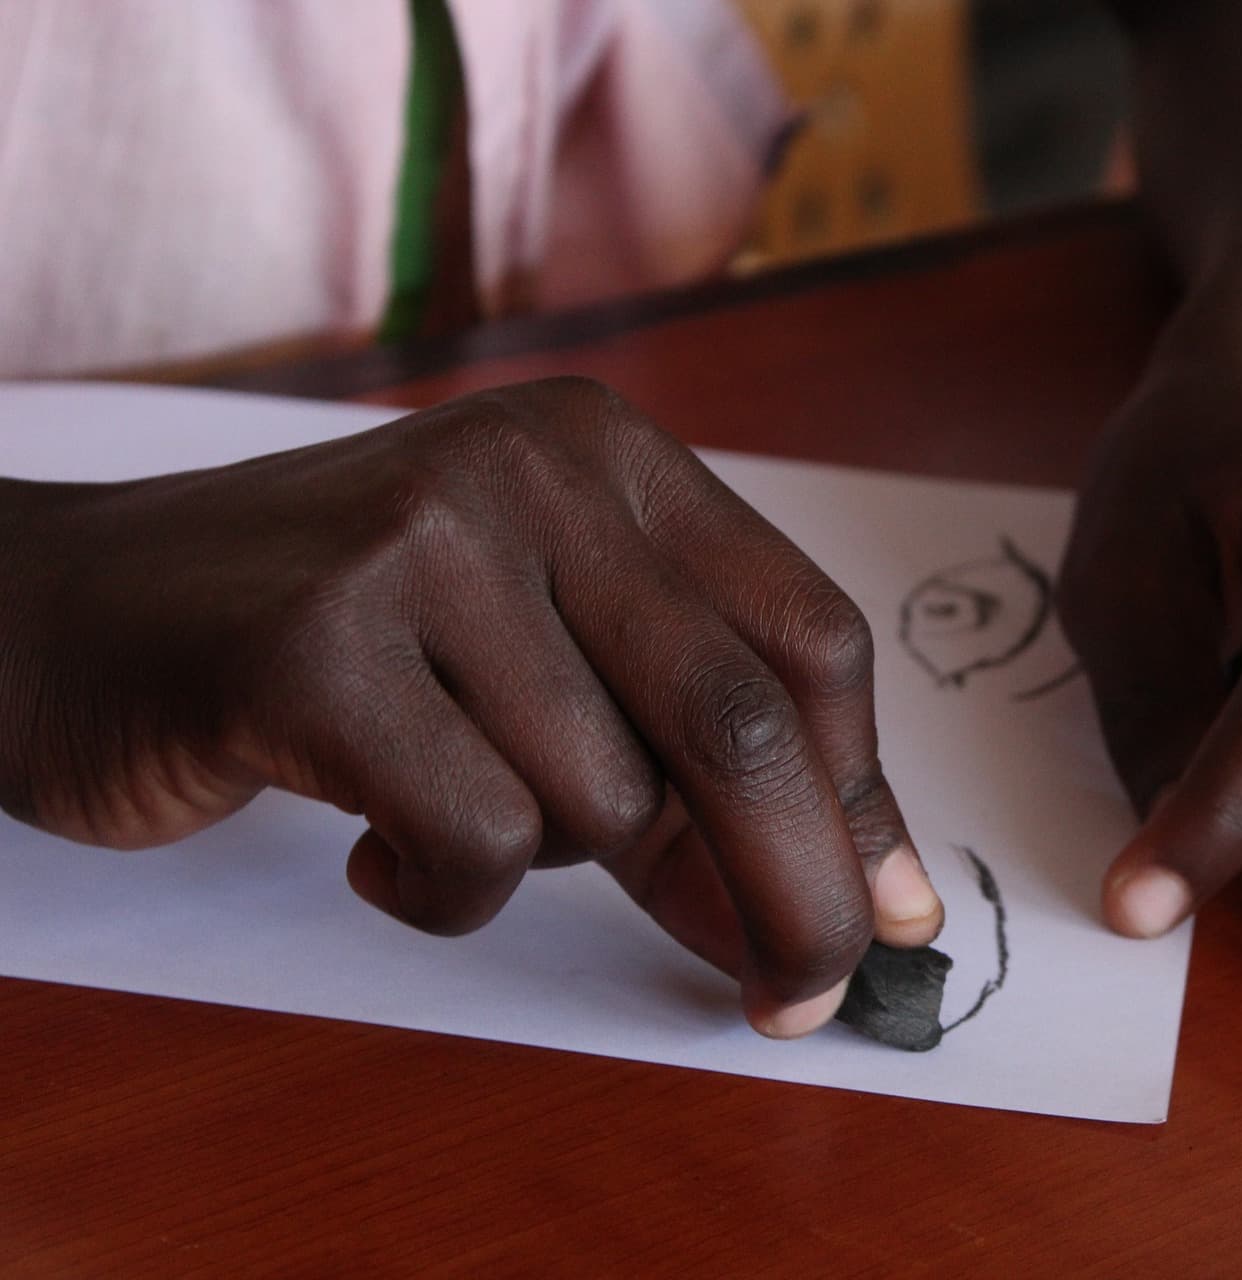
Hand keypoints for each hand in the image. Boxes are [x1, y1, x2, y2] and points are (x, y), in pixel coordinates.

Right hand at [0, 377, 941, 1035]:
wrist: (68, 616)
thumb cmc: (344, 651)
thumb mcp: (545, 664)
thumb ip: (690, 758)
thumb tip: (863, 905)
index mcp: (614, 456)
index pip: (807, 638)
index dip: (859, 796)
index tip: (880, 914)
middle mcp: (534, 470)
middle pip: (742, 722)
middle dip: (795, 891)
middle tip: (802, 998)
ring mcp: (422, 543)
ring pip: (599, 802)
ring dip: (548, 861)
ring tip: (443, 800)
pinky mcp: (315, 644)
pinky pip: (475, 842)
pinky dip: (445, 890)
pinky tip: (372, 842)